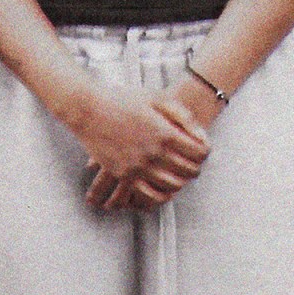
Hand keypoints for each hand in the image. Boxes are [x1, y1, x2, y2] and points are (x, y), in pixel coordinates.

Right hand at [72, 85, 209, 211]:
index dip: (205, 152)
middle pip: (188, 171)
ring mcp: (137, 165)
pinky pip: (147, 194)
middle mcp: (153, 152)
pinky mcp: (122, 174)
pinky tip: (163, 190)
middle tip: (194, 165)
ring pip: (171, 185)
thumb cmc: (122, 99)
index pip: (199, 152)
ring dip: (180, 183)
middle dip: (196, 168)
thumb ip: (184, 117)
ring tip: (180, 177)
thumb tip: (203, 137)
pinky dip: (159, 196)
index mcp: (164, 132)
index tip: (202, 150)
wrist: (88, 108)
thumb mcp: (157, 98)